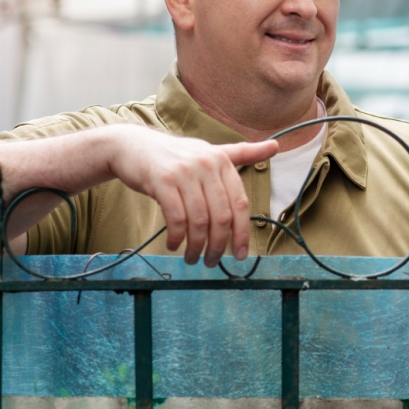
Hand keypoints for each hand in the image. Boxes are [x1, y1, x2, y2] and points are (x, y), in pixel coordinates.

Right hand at [104, 125, 278, 266]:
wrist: (131, 146)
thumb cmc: (174, 156)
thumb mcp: (209, 152)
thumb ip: (241, 154)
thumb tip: (276, 146)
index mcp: (222, 161)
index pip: (240, 203)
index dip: (242, 233)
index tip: (240, 255)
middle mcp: (206, 164)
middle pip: (221, 216)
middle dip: (218, 246)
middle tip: (212, 262)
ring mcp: (183, 172)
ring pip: (199, 220)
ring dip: (196, 246)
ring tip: (192, 258)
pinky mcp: (161, 181)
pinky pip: (175, 217)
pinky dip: (176, 237)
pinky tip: (173, 245)